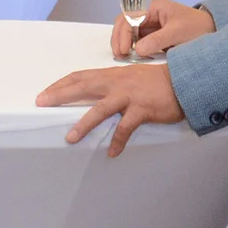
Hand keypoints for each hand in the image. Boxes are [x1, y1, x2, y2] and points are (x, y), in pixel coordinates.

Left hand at [38, 62, 185, 155]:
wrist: (185, 80)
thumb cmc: (159, 81)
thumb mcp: (133, 77)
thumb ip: (116, 84)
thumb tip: (100, 95)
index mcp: (114, 74)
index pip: (82, 75)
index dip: (62, 83)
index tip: (46, 92)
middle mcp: (118, 83)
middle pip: (83, 86)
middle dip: (60, 95)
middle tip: (42, 103)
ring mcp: (129, 96)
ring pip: (100, 109)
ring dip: (84, 124)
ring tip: (70, 138)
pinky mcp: (142, 110)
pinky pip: (126, 128)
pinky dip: (118, 141)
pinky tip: (112, 153)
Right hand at [121, 0, 212, 59]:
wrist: (213, 32)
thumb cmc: (198, 27)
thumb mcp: (178, 33)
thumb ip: (158, 40)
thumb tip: (138, 50)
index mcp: (154, 7)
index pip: (129, 17)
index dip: (123, 33)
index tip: (123, 49)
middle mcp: (149, 14)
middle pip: (125, 23)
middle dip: (120, 38)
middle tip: (119, 55)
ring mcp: (150, 25)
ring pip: (129, 33)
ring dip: (124, 44)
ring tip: (123, 58)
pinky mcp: (153, 37)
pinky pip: (138, 42)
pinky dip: (132, 49)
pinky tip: (132, 58)